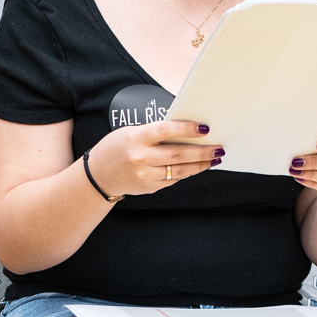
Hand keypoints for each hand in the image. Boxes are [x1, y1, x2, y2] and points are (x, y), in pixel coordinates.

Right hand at [88, 119, 221, 196]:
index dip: (187, 129)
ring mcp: (145, 175)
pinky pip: (173, 179)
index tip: (204, 128)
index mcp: (135, 138)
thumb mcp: (131, 133)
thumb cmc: (116, 148)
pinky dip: (187, 172)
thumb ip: (155, 132)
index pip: (166, 130)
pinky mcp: (149, 187)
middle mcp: (140, 158)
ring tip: (214, 158)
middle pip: (178, 154)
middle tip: (219, 148)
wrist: (98, 176)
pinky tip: (197, 166)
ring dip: (200, 164)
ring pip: (180, 170)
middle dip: (202, 151)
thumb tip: (186, 132)